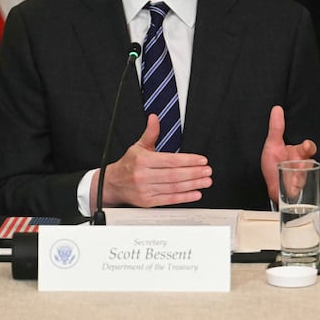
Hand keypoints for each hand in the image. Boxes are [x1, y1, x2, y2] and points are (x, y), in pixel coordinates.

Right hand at [89, 114, 212, 211]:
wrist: (112, 184)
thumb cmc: (129, 165)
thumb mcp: (138, 146)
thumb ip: (150, 133)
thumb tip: (154, 118)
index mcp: (143, 160)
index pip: (170, 160)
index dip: (188, 160)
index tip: (202, 160)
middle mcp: (143, 176)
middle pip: (174, 175)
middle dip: (194, 173)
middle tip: (207, 170)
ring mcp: (145, 190)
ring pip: (173, 188)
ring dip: (193, 185)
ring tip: (206, 181)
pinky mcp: (147, 202)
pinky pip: (169, 199)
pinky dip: (184, 197)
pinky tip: (196, 193)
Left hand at [261, 105, 316, 201]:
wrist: (272, 185)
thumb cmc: (273, 164)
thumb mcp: (272, 144)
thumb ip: (276, 127)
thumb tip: (277, 109)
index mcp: (298, 153)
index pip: (308, 147)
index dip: (308, 146)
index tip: (305, 146)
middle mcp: (302, 164)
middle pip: (311, 163)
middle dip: (307, 165)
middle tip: (303, 166)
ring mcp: (300, 178)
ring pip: (305, 177)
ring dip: (300, 178)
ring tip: (293, 180)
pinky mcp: (297, 190)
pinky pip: (299, 189)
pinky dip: (295, 189)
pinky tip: (291, 188)